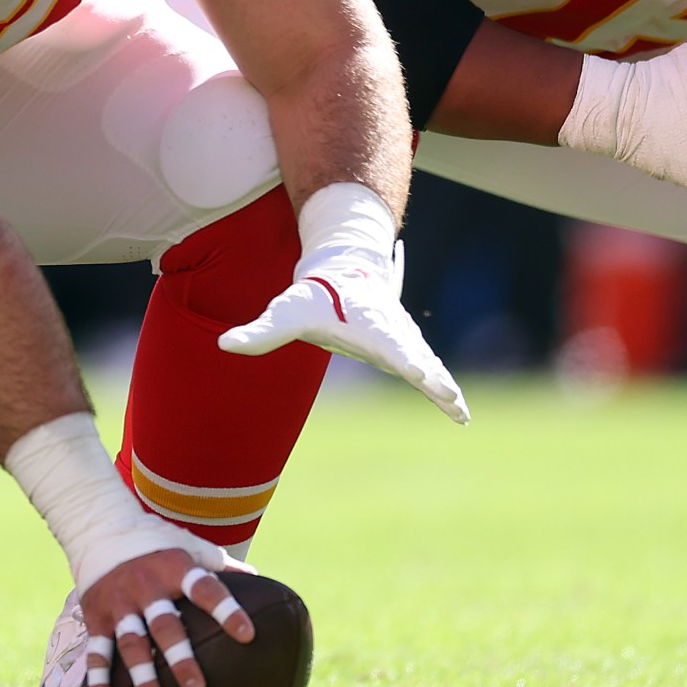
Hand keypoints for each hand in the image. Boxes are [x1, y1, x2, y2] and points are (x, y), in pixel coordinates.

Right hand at [77, 550, 251, 686]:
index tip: (248, 635)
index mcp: (175, 567)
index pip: (206, 589)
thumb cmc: (158, 544)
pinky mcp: (98, 617)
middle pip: (165, 625)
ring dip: (143, 677)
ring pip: (131, 644)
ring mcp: (119, 603)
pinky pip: (97, 652)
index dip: (226, 610)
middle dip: (180, 658)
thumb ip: (220, 565)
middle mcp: (146, 586)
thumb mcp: (189, 546)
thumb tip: (259, 580)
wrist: (101, 529)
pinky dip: (98, 682)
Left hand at [221, 241, 467, 423]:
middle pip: (415, 357)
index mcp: (367, 323)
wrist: (343, 272)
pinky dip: (446, 391)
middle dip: (432, 376)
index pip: (387, 344)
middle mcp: (390, 333)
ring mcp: (402, 342)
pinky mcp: (406, 350)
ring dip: (445, 388)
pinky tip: (460, 413)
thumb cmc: (313, 295)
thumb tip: (225, 344)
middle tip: (447, 393)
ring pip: (428, 365)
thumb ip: (258, 332)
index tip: (419, 373)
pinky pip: (430, 371)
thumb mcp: (285, 311)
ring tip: (461, 413)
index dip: (403, 358)